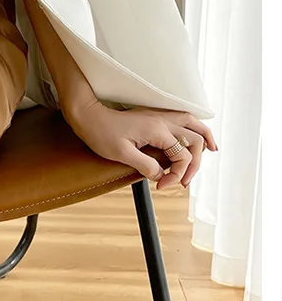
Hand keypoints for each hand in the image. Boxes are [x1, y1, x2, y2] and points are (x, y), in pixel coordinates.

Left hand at [64, 98, 217, 190]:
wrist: (89, 115)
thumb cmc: (101, 134)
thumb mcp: (121, 154)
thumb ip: (145, 166)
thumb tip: (161, 175)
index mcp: (157, 130)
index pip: (182, 156)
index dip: (177, 175)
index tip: (162, 186)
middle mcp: (163, 120)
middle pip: (195, 140)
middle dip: (194, 164)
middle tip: (183, 181)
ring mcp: (161, 115)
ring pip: (194, 123)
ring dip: (204, 139)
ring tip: (212, 151)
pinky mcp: (155, 114)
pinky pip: (184, 118)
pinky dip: (195, 127)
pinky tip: (197, 135)